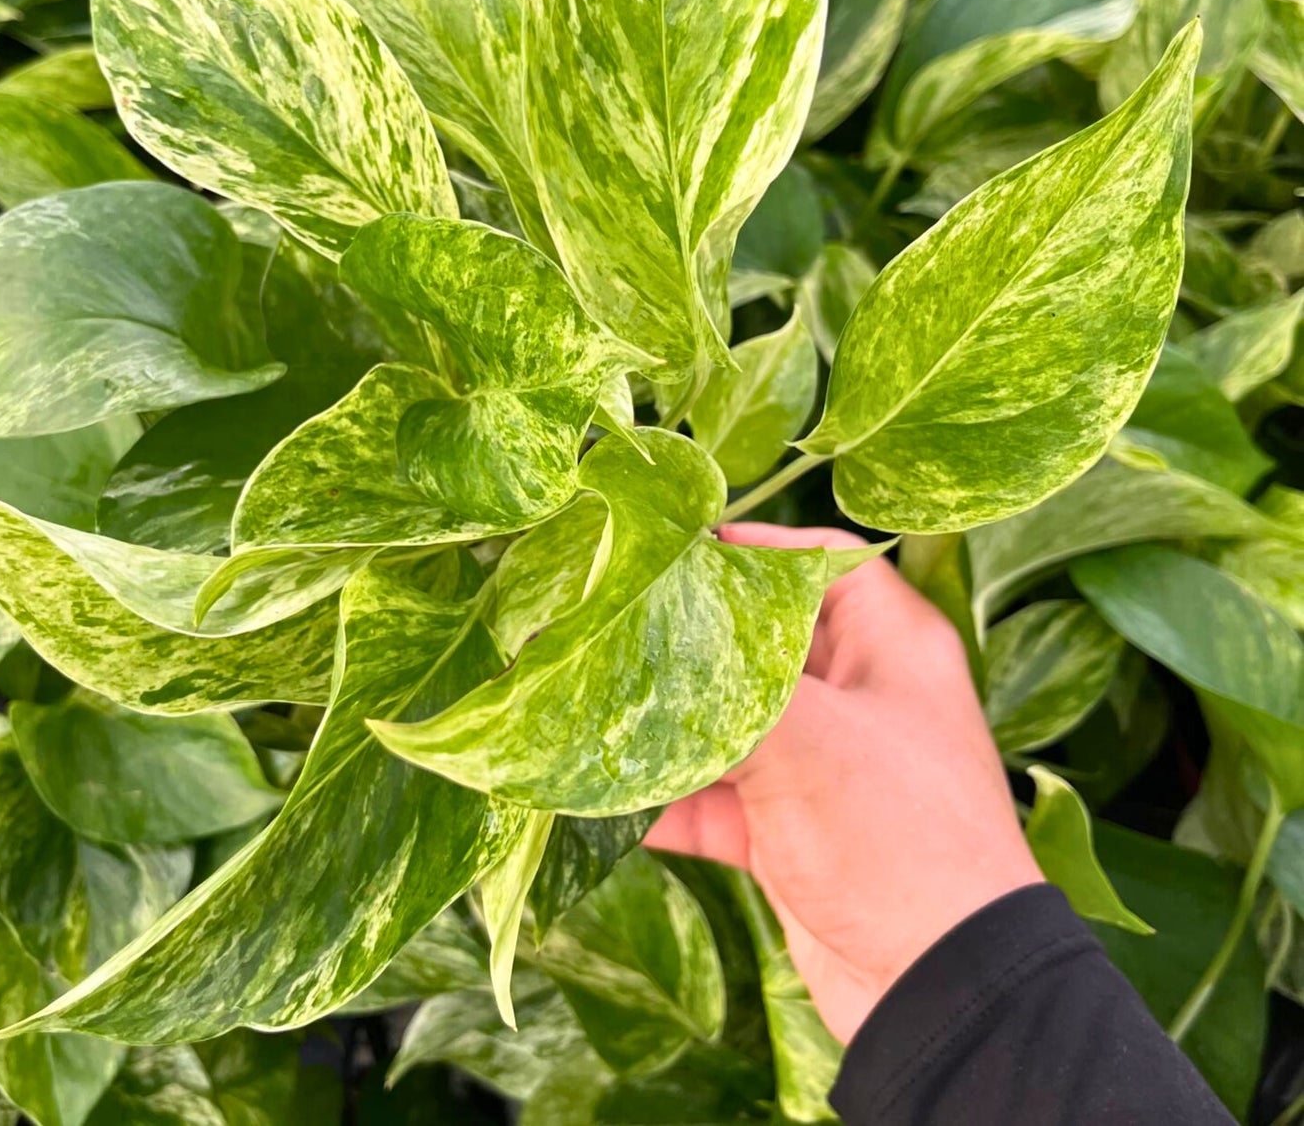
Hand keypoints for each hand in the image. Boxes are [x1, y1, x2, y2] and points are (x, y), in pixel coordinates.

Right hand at [647, 523, 1041, 1042]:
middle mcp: (859, 698)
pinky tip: (609, 797)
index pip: (822, 561)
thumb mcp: (808, 739)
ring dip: (671, 725)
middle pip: (764, 644)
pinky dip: (673, 798)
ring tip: (595, 706)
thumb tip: (644, 642)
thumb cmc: (896, 835)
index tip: (677, 547)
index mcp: (890, 647)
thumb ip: (725, 685)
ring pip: (735, 723)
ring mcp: (826, 769)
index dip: (755, 546)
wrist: (941, 989)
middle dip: (692, 641)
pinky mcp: (794, 834)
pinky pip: (721, 798)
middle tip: (613, 623)